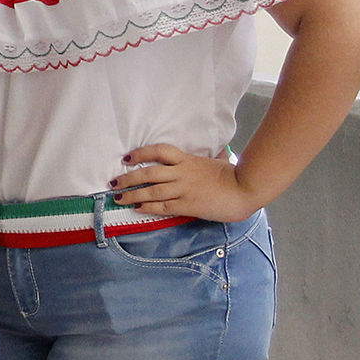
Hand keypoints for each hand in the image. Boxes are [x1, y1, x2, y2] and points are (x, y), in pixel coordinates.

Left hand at [111, 144, 263, 222]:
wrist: (245, 189)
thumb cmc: (232, 175)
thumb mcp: (215, 161)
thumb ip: (205, 159)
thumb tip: (209, 154)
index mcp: (187, 160)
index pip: (159, 151)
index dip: (140, 153)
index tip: (127, 158)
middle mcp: (182, 173)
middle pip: (148, 173)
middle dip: (128, 178)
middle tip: (113, 182)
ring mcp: (184, 189)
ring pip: (151, 191)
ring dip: (132, 194)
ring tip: (118, 197)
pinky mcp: (188, 205)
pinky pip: (162, 206)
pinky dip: (147, 207)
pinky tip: (137, 208)